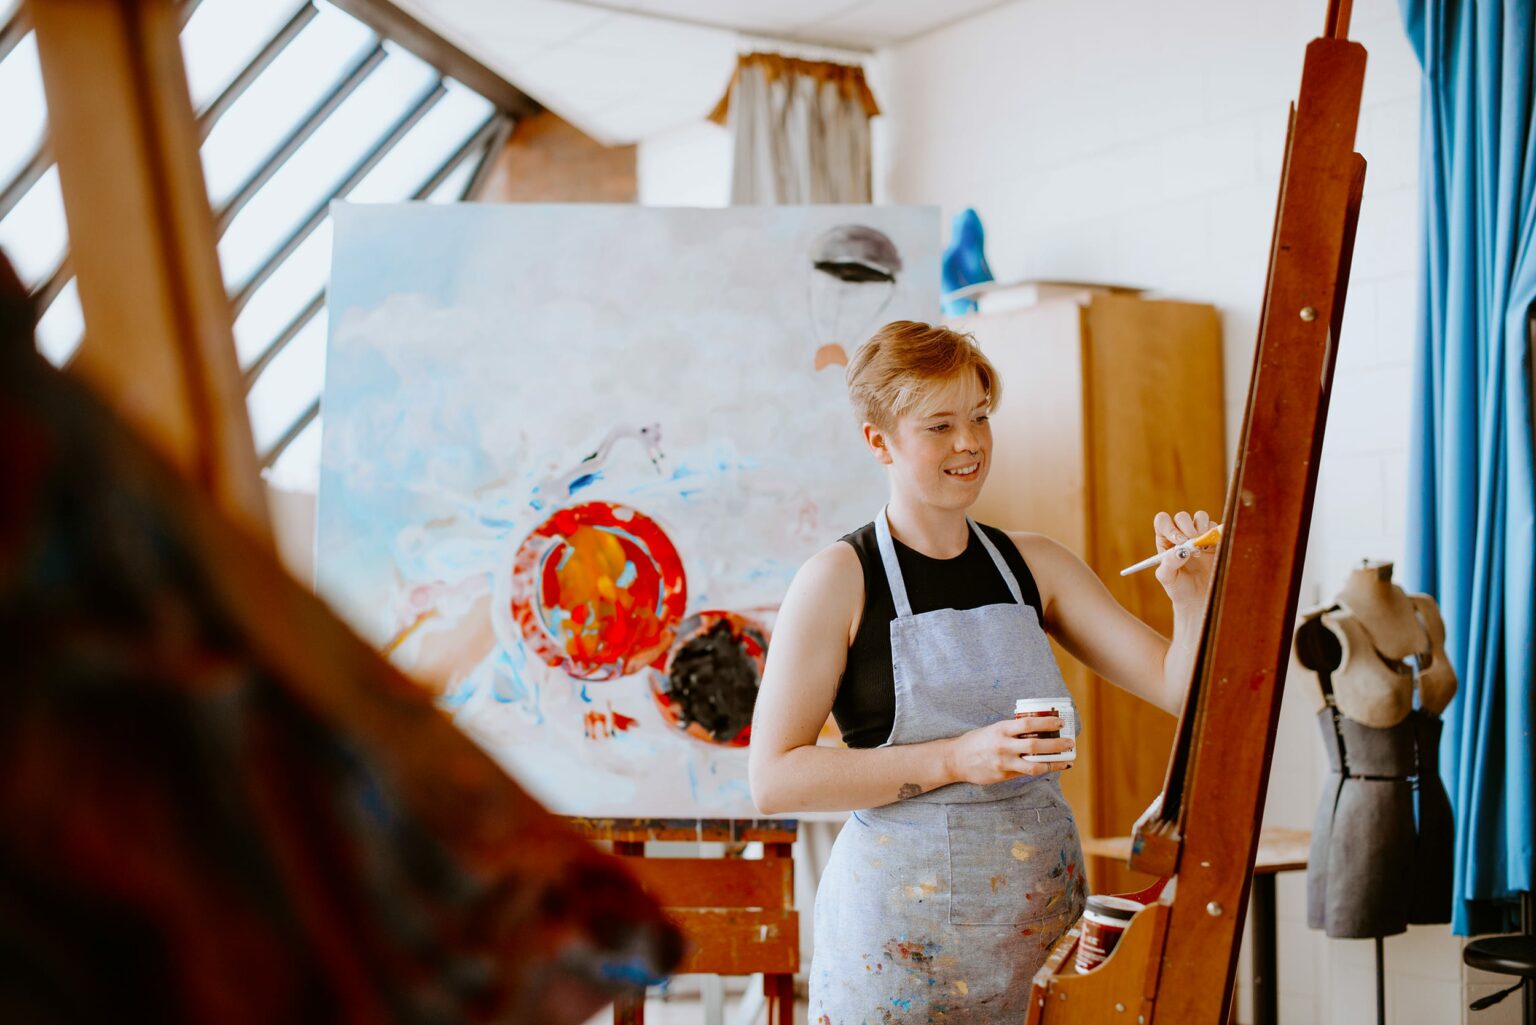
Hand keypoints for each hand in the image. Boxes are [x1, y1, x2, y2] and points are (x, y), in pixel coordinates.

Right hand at [946, 717, 1073, 784]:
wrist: (956, 759)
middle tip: (1069, 742)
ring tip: (1066, 759)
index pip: (1028, 723)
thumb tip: (1037, 728)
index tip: (1060, 722)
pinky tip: (1051, 767)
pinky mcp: (1003, 775)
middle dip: (1056, 744)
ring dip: (1054, 762)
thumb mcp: (993, 729)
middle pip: (1035, 745)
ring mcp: (1003, 762)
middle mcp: (1003, 745)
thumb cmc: (977, 741)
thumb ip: (1012, 730)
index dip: (1046, 722)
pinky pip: (1026, 773)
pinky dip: (1041, 770)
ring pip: (1034, 764)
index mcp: (1001, 729)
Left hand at [1152, 509, 1216, 606]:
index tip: (1180, 540)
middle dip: (1187, 527)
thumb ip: (1169, 564)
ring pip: (1200, 516)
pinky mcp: (1214, 540)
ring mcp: (1199, 535)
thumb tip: (1179, 550)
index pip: (1162, 522)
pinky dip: (1216, 534)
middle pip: (1182, 517)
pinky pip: (1216, 527)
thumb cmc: (1179, 587)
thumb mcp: (1168, 578)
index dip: (1170, 527)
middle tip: (1192, 542)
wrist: (1199, 598)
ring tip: (1202, 548)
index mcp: (1165, 540)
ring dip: (1202, 528)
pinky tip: (1213, 548)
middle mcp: (1181, 533)